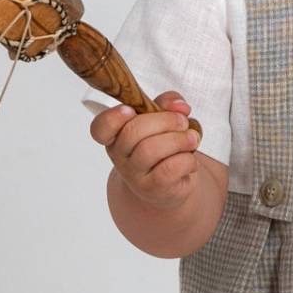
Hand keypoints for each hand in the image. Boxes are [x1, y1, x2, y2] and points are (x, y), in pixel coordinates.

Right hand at [90, 89, 200, 210]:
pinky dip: (187, 159)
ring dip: (178, 140)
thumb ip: (168, 104)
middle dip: (164, 121)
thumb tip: (180, 105)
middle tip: (183, 121)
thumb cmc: (163, 147)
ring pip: (151, 150)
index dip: (113, 117)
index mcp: (116, 135)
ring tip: (192, 138)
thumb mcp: (163, 119)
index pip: (100, 128)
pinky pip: (169, 169)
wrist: (170, 184)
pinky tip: (190, 158)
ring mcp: (134, 175)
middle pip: (132, 132)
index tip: (130, 110)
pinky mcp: (153, 188)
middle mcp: (120, 156)